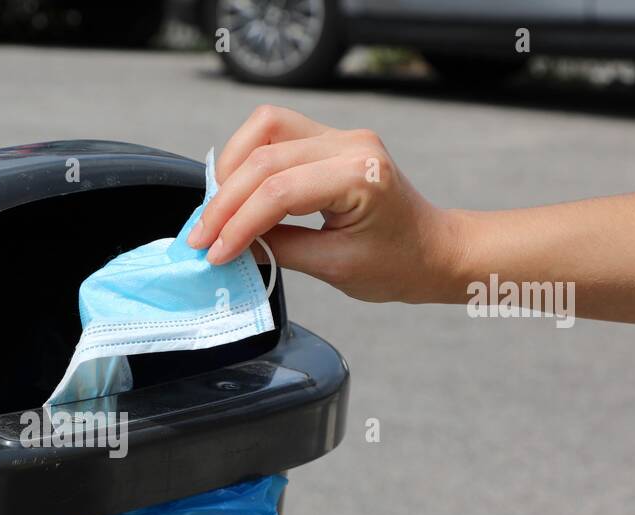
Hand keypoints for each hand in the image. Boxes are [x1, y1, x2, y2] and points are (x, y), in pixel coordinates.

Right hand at [187, 105, 467, 304]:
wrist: (433, 250)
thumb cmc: (397, 264)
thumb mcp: (333, 267)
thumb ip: (277, 250)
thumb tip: (229, 246)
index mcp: (360, 175)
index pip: (278, 191)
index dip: (236, 223)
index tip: (212, 253)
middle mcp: (350, 143)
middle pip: (264, 156)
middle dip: (224, 200)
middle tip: (200, 238)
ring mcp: (340, 135)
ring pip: (264, 128)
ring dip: (231, 168)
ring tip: (215, 211)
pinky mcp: (330, 139)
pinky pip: (275, 133)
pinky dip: (247, 160)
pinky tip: (235, 192)